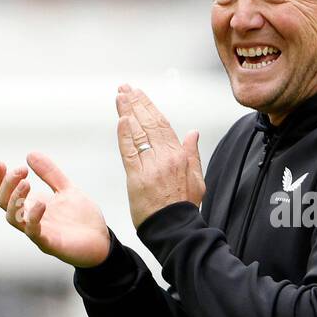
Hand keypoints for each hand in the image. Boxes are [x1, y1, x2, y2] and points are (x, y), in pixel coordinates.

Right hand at [0, 153, 110, 267]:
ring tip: (26, 183)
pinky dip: (33, 219)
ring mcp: (38, 232)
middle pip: (4, 203)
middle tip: (20, 170)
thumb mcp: (67, 189)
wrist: (101, 241)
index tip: (0, 163)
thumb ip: (50, 174)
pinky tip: (40, 204)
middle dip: (7, 185)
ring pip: (13, 219)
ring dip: (16, 200)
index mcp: (31, 206)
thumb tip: (30, 154)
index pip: (4, 193)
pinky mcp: (50, 244)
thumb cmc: (82, 218)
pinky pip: (34, 233)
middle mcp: (29, 219)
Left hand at [115, 84, 204, 226]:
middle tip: (125, 88)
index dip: (150, 107)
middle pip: (148, 123)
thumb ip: (193, 154)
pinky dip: (125, 134)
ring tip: (119, 96)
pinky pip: (129, 151)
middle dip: (135, 103)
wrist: (175, 228)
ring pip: (138, 132)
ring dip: (127, 112)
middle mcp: (166, 157)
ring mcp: (151, 166)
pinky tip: (121, 120)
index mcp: (180, 156)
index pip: (162, 124)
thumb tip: (193, 133)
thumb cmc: (184, 207)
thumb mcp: (197, 179)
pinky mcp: (137, 177)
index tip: (140, 94)